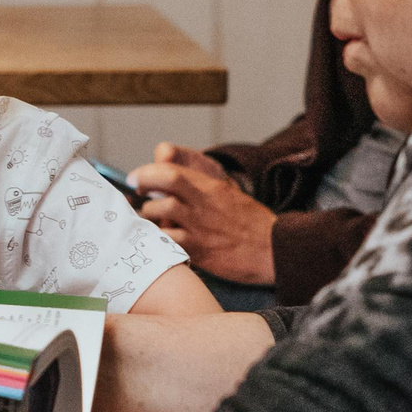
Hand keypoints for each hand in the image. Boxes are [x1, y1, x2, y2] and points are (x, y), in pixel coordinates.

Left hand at [127, 144, 277, 286]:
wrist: (275, 251)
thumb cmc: (249, 222)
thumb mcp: (227, 192)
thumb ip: (198, 179)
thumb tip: (164, 160)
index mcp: (211, 187)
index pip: (172, 169)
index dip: (147, 171)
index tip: (136, 178)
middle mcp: (204, 203)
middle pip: (164, 183)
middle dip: (144, 185)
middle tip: (138, 193)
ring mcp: (200, 227)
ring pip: (160, 212)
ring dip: (149, 216)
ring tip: (153, 221)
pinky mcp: (199, 251)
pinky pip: (167, 241)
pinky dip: (158, 239)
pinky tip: (161, 241)